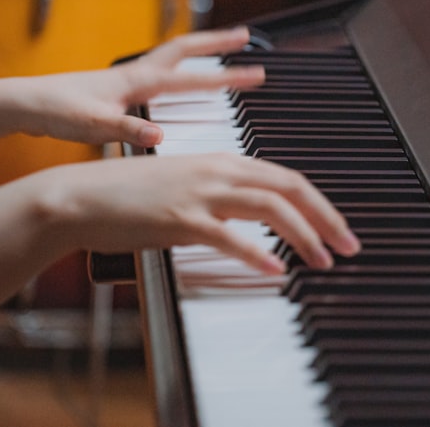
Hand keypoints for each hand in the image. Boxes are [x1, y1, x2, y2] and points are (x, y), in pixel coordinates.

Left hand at [18, 26, 263, 147]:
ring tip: (219, 52)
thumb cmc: (54, 113)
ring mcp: (125, 79)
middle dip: (218, 42)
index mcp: (137, 81)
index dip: (227, 75)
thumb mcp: (94, 127)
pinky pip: (157, 73)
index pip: (192, 75)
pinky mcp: (115, 89)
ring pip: (171, 58)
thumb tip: (160, 138)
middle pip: (186, 49)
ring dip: (198, 52)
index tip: (257, 74)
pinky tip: (176, 83)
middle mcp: (135, 74)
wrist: (20, 105)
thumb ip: (129, 132)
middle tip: (245, 36)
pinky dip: (175, 70)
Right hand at [33, 153, 360, 272]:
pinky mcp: (178, 218)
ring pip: (270, 207)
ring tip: (322, 261)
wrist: (80, 196)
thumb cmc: (132, 194)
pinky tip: (275, 269)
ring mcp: (200, 192)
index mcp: (224, 161)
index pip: (287, 178)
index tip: (339, 228)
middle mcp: (218, 171)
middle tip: (349, 245)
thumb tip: (260, 211)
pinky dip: (257, 252)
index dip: (320, 204)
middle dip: (327, 217)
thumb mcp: (188, 184)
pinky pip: (228, 236)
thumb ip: (225, 194)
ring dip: (304, 235)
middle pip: (290, 187)